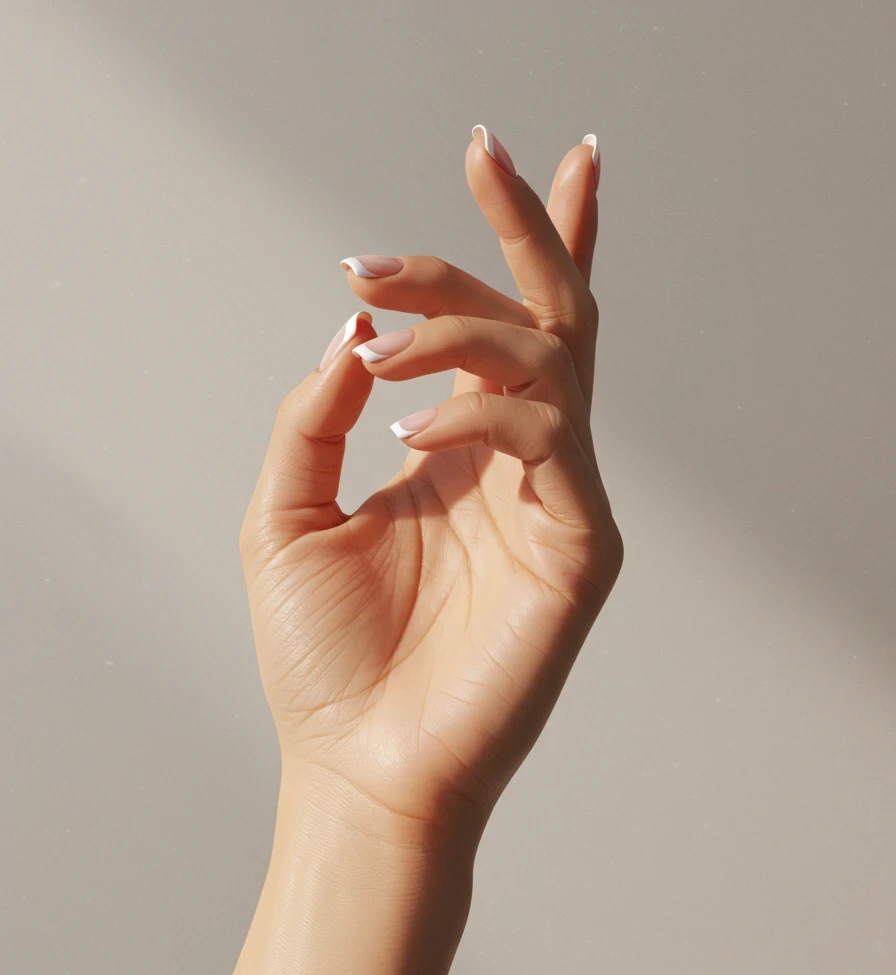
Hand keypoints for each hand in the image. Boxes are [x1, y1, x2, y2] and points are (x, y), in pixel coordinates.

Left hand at [240, 127, 622, 835]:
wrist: (359, 766)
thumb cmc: (327, 660)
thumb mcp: (286, 513)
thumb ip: (314, 416)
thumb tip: (356, 329)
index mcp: (456, 455)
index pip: (503, 328)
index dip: (514, 238)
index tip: (486, 154)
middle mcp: (513, 468)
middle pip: (546, 316)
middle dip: (518, 229)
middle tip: (479, 156)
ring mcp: (555, 504)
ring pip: (550, 359)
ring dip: (467, 323)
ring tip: (385, 341)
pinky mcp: (580, 549)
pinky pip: (547, 443)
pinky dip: (481, 416)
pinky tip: (409, 434)